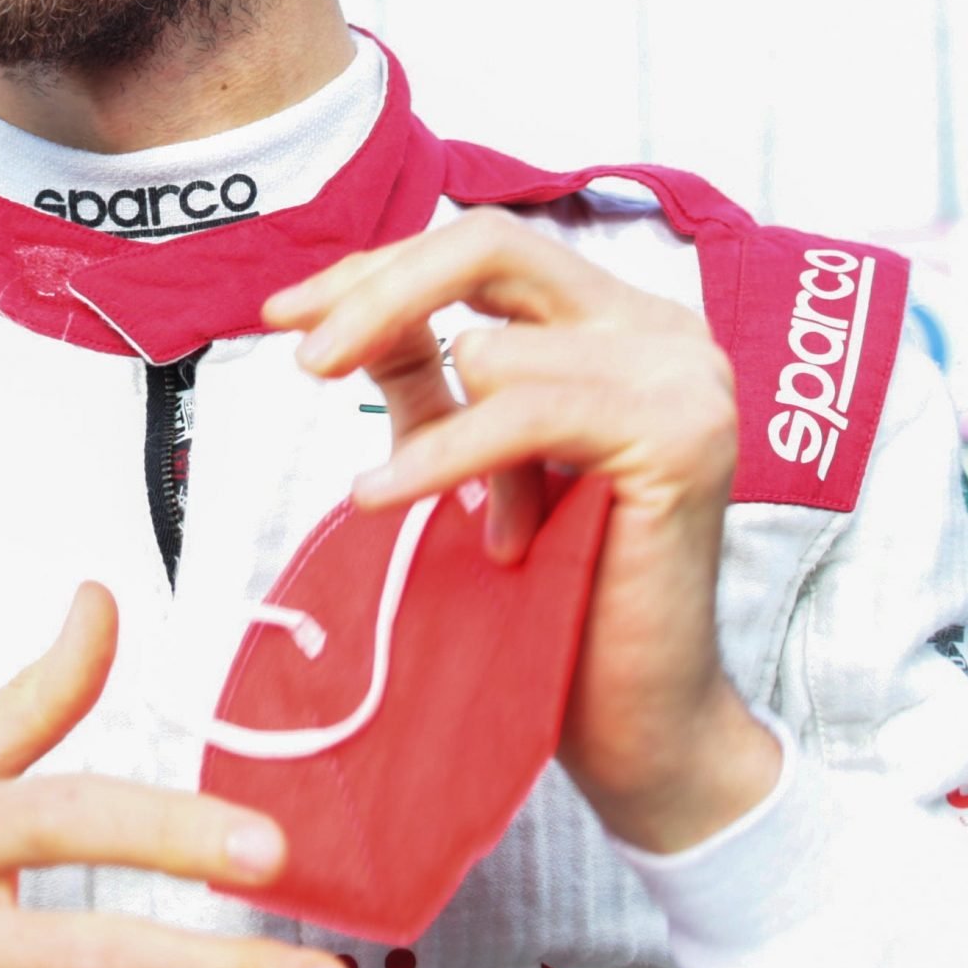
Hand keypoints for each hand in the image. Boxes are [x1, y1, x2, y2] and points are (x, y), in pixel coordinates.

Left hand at [267, 210, 781, 853]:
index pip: (482, 248)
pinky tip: (385, 496)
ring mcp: (684, 378)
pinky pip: (521, 414)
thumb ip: (424, 374)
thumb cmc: (557, 595)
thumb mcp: (468, 456)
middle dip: (374, 292)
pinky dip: (441, 456)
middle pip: (489, 247)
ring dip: (438, 438)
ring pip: (494, 349)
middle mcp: (663, 333)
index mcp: (619, 323)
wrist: (638, 720)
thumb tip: (345, 307)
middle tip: (298, 356)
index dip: (375, 270)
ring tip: (445, 515)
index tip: (282, 313)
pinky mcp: (683, 436)